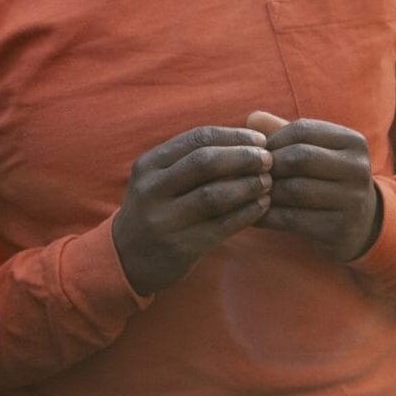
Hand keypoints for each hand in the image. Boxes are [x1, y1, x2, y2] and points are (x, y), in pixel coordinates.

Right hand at [110, 126, 273, 295]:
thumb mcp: (161, 178)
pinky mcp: (178, 247)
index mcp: (149, 164)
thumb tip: (248, 137)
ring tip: (268, 183)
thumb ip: (194, 157)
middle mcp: (152, 189)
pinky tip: (261, 206)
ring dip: (247, 186)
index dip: (234, 136)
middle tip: (269, 160)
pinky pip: (220, 226)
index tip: (261, 139)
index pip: (197, 138)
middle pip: (205, 162)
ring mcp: (163, 220)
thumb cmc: (157, 208)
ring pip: (213, 195)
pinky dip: (245, 214)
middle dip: (243, 157)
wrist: (126, 258)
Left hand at [245, 111, 381, 261]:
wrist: (359, 224)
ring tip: (249, 192)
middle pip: (301, 157)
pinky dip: (268, 216)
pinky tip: (254, 216)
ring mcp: (353, 199)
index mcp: (353, 142)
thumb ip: (285, 132)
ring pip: (295, 189)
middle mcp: (358, 168)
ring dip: (266, 192)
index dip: (274, 139)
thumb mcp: (314, 152)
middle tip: (250, 173)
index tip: (257, 152)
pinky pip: (293, 219)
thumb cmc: (327, 179)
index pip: (304, 129)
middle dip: (270, 165)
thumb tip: (252, 117)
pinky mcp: (340, 228)